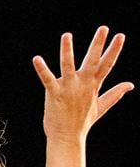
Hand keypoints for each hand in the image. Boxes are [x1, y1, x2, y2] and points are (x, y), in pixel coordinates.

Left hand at [33, 27, 133, 142]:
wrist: (67, 138)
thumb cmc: (82, 122)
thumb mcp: (101, 106)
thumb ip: (115, 93)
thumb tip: (131, 85)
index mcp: (93, 85)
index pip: (107, 64)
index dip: (114, 50)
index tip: (120, 35)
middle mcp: (82, 84)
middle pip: (92, 60)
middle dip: (98, 44)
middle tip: (104, 28)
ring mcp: (68, 88)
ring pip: (68, 65)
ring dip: (67, 50)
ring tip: (67, 35)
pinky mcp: (54, 94)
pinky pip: (47, 79)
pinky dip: (42, 69)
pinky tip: (36, 59)